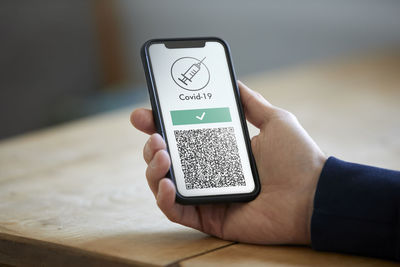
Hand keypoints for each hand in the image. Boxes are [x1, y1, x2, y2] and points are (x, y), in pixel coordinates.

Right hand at [130, 81, 326, 244]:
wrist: (314, 194)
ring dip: (153, 168)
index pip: (182, 137)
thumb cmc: (298, 158)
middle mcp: (210, 172)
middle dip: (151, 145)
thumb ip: (251, 102)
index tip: (146, 114)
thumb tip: (234, 82)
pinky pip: (176, 211)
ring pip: (164, 184)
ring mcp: (208, 195)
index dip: (159, 125)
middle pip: (167, 159)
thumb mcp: (274, 120)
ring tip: (160, 153)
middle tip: (154, 134)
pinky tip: (168, 183)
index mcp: (221, 150)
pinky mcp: (209, 217)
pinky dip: (165, 198)